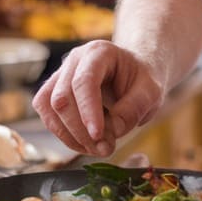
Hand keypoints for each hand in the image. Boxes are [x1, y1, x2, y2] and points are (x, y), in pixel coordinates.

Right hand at [32, 40, 164, 157]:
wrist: (134, 73)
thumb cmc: (142, 79)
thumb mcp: (152, 91)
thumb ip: (135, 108)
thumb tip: (113, 130)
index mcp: (99, 52)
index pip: (84, 81)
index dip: (88, 111)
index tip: (99, 136)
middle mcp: (75, 60)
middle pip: (62, 98)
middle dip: (81, 131)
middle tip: (106, 148)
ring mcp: (61, 75)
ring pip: (49, 108)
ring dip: (70, 136)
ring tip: (98, 148)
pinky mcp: (54, 93)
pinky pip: (49, 117)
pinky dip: (65, 136)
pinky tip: (86, 143)